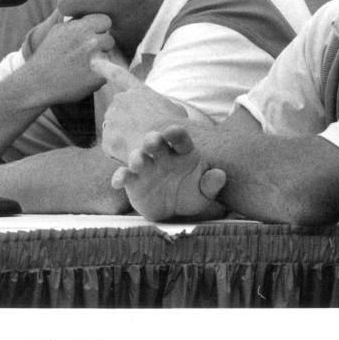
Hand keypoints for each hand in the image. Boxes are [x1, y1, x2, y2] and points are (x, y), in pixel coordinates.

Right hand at [23, 14, 114, 103]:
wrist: (37, 82)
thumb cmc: (47, 56)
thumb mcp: (58, 31)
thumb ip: (76, 23)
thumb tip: (90, 18)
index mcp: (81, 28)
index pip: (105, 21)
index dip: (100, 29)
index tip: (93, 36)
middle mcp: (91, 41)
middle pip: (109, 40)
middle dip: (101, 46)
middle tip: (87, 54)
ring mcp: (96, 59)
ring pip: (109, 57)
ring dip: (100, 61)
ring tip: (83, 66)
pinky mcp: (98, 77)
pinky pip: (106, 73)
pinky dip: (97, 76)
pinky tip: (82, 77)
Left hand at [92, 57, 186, 162]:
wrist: (168, 143)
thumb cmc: (177, 129)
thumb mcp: (174, 112)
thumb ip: (160, 108)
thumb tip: (156, 113)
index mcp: (138, 91)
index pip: (118, 75)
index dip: (105, 67)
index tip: (93, 61)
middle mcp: (121, 100)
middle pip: (118, 112)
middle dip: (126, 124)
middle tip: (143, 136)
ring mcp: (111, 118)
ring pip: (114, 130)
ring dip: (124, 138)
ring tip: (142, 145)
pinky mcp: (107, 138)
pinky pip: (111, 147)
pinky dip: (121, 153)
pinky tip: (136, 153)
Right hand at [111, 122, 226, 221]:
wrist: (173, 208)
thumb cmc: (190, 193)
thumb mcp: (204, 192)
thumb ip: (211, 184)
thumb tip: (220, 175)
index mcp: (182, 151)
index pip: (180, 138)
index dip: (176, 134)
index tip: (174, 131)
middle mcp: (162, 155)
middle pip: (156, 142)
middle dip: (153, 140)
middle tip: (152, 140)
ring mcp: (146, 166)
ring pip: (138, 157)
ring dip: (137, 157)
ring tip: (138, 162)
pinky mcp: (133, 180)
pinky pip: (125, 176)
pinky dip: (120, 177)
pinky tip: (118, 181)